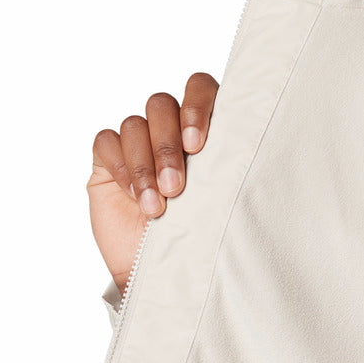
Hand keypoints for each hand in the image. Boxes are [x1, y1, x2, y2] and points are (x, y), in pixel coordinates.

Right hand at [87, 71, 219, 293]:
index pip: (200, 88)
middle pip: (162, 105)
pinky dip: (122, 167)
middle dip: (167, 146)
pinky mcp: (109, 158)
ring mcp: (138, 141)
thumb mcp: (222, 203)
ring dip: (146, 165)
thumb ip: (230, 170)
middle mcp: (171, 128)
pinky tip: (133, 197)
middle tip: (177, 188)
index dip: (197, 107)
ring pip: (135, 125)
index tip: (198, 146)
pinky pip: (107, 142)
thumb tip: (256, 152)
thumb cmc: (203, 238)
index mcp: (205, 130)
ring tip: (156, 207)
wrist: (167, 274)